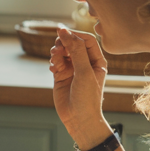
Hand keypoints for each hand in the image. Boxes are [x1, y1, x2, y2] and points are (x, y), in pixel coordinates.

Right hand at [49, 27, 111, 144]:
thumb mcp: (84, 72)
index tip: (61, 32)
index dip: (74, 34)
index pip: (86, 39)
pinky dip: (52, 62)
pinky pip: (55, 61)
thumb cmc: (87, 97)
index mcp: (97, 61)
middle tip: (57, 50)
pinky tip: (53, 69)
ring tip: (54, 61)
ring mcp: (73, 69)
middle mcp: (85, 63)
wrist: (79, 119)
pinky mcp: (61, 76)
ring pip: (62, 51)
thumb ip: (75, 50)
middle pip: (73, 43)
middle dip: (63, 43)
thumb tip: (64, 31)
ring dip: (56, 52)